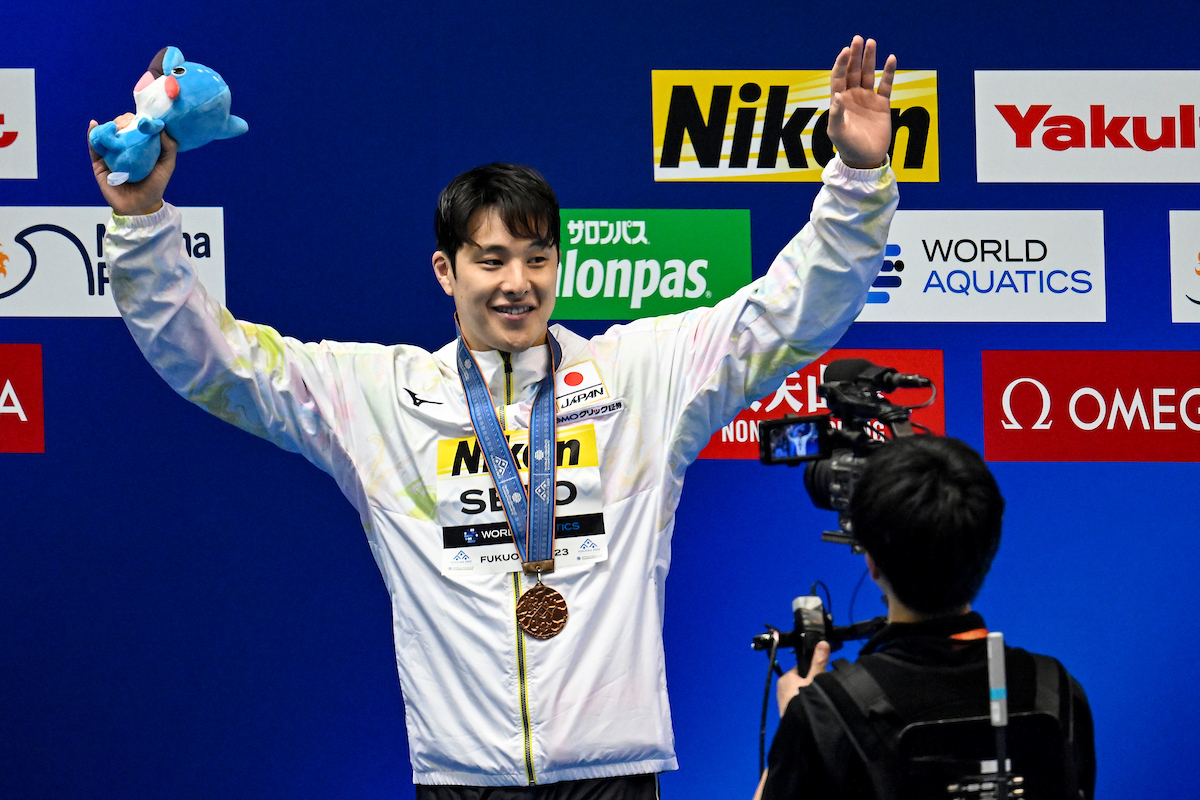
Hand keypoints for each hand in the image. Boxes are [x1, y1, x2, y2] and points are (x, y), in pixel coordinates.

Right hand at [88, 119, 176, 215]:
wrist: (139, 207)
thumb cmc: (154, 187)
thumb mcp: (167, 166)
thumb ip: (169, 148)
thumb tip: (160, 126)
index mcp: (139, 147)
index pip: (136, 127)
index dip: (137, 119)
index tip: (141, 119)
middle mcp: (124, 148)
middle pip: (120, 127)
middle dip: (123, 121)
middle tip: (127, 124)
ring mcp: (111, 155)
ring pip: (107, 134)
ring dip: (109, 126)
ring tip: (115, 126)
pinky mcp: (99, 163)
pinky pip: (94, 147)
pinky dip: (92, 135)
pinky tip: (94, 125)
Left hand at [776, 641, 829, 716]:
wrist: (800, 728)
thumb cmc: (805, 700)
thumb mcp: (815, 679)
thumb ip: (819, 662)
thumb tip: (823, 643)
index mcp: (785, 678)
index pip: (802, 668)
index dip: (813, 671)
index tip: (821, 677)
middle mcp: (781, 688)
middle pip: (802, 681)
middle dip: (811, 685)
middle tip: (821, 692)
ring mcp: (783, 702)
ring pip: (801, 694)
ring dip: (809, 696)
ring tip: (818, 702)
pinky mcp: (787, 714)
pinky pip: (799, 705)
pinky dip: (806, 705)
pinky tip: (813, 709)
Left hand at [828, 36, 896, 168]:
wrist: (865, 159)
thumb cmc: (847, 147)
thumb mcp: (837, 133)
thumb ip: (836, 114)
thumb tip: (837, 95)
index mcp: (839, 101)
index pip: (838, 77)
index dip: (841, 63)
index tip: (846, 50)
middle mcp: (852, 97)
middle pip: (853, 71)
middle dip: (855, 55)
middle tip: (858, 39)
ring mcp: (867, 99)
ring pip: (868, 74)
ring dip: (870, 59)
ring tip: (872, 42)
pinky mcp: (882, 104)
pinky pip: (886, 85)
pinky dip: (888, 72)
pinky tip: (891, 58)